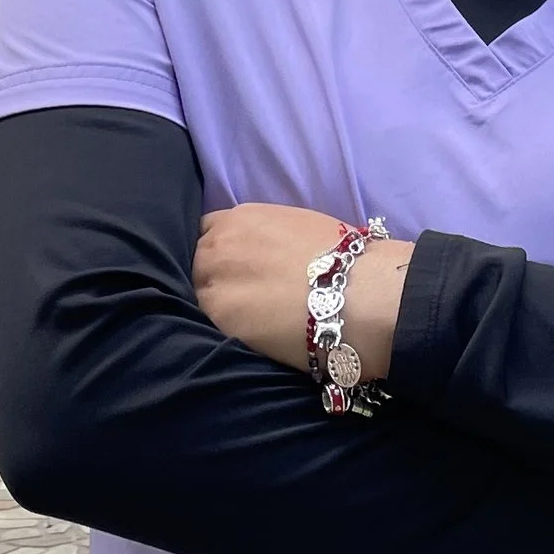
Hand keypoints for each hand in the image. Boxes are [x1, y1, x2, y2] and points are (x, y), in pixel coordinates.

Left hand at [194, 203, 410, 380]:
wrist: (356, 293)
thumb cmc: (339, 257)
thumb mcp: (293, 226)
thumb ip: (262, 235)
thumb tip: (258, 253)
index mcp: (237, 219)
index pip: (207, 231)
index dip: (221, 251)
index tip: (234, 268)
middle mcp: (216, 245)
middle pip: (197, 262)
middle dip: (214, 277)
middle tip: (241, 297)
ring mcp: (211, 282)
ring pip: (198, 295)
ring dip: (216, 305)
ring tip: (245, 320)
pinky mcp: (217, 318)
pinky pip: (208, 323)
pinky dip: (222, 328)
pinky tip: (245, 335)